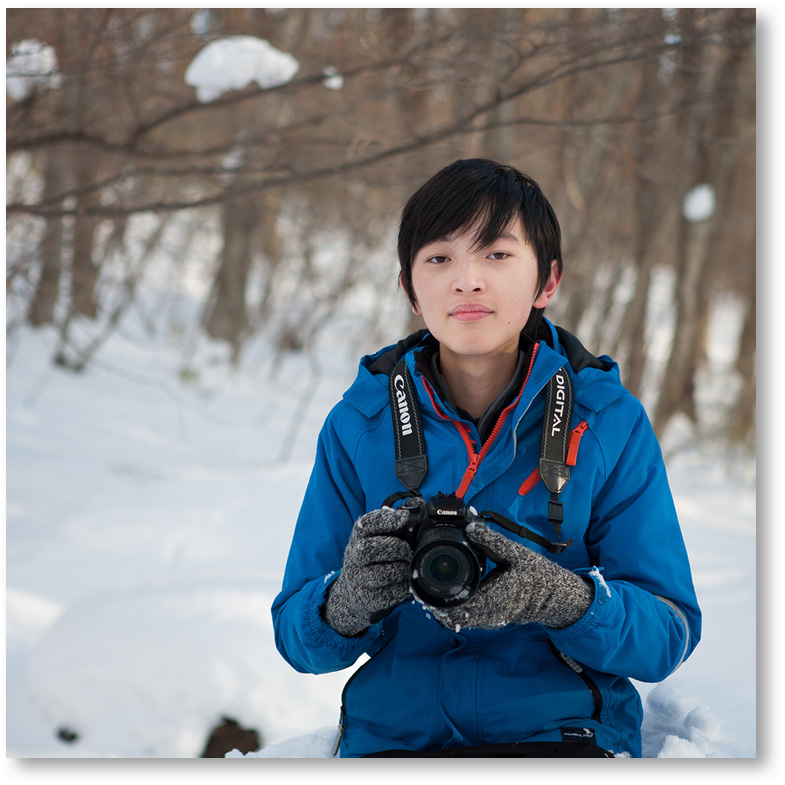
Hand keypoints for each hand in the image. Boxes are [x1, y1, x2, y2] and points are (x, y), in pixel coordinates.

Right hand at [323, 507, 412, 635]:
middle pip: (367, 549)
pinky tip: (408, 582)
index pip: (365, 524)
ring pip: (379, 574)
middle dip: (394, 547)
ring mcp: (359, 580)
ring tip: (409, 566)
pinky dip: (403, 588)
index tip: (404, 517)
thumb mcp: (380, 537)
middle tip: (408, 550)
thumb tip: (418, 502)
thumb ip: (398, 519)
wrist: (354, 593)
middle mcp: (354, 557)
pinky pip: (388, 595)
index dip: (384, 519)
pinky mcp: (367, 599)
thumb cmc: (374, 558)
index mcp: (359, 537)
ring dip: (400, 569)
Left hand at [431, 521, 592, 631]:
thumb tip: (470, 525)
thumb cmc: (534, 573)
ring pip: (459, 621)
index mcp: (493, 598)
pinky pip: (469, 619)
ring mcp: (491, 619)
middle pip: (453, 619)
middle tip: (421, 589)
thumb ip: (491, 540)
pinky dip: (456, 609)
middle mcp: (490, 613)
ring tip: (431, 591)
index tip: (422, 590)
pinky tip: (449, 594)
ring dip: (445, 609)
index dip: (436, 603)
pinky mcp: (491, 619)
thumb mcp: (514, 552)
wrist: (553, 593)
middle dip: (436, 606)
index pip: (456, 610)